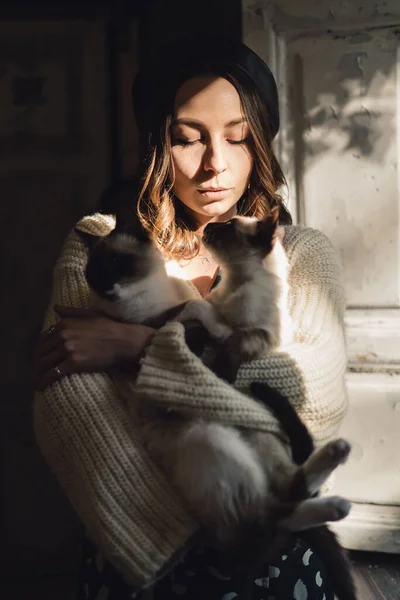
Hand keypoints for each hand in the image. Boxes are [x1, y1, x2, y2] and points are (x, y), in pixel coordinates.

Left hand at [33, 305, 153, 389]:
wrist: (123, 340)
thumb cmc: (110, 326)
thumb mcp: (89, 314)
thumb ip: (71, 312)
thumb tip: (55, 308)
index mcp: (64, 324)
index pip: (44, 338)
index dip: (40, 349)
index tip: (41, 357)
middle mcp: (62, 335)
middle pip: (42, 351)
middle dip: (37, 362)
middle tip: (37, 370)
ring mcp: (67, 349)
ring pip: (45, 363)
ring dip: (38, 372)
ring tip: (37, 379)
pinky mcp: (73, 362)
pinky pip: (54, 373)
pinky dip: (45, 380)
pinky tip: (41, 386)